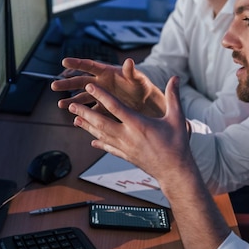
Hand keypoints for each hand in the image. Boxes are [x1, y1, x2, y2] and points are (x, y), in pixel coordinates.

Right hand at [51, 57, 164, 116]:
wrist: (147, 103)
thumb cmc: (143, 87)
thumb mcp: (138, 79)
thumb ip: (132, 72)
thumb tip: (129, 61)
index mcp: (107, 72)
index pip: (89, 66)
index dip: (77, 63)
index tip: (64, 61)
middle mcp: (101, 82)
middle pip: (80, 81)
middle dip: (67, 83)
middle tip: (54, 86)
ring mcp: (100, 95)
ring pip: (82, 97)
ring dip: (72, 101)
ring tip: (61, 104)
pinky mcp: (103, 107)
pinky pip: (90, 110)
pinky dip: (83, 114)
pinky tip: (75, 119)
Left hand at [67, 76, 192, 180]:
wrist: (174, 171)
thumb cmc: (177, 144)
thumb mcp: (177, 118)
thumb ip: (173, 97)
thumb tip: (176, 77)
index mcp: (138, 124)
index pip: (115, 107)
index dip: (101, 95)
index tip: (90, 86)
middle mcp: (128, 136)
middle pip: (101, 122)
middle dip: (85, 113)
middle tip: (71, 104)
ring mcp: (125, 148)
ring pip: (101, 135)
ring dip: (87, 126)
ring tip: (75, 119)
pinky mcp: (126, 156)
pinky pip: (109, 148)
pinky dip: (99, 143)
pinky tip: (92, 140)